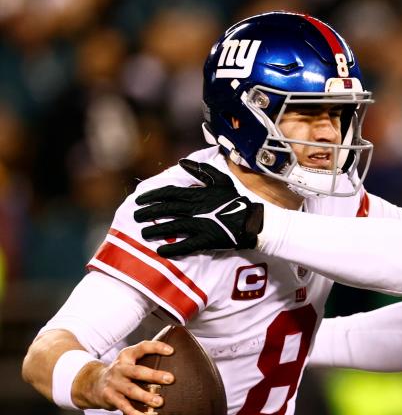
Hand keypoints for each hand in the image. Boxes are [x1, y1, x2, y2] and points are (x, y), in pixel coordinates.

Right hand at [77, 341, 174, 414]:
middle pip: (137, 371)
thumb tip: (181, 363)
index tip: (172, 351)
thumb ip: (148, 360)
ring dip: (146, 396)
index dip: (156, 347)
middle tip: (171, 379)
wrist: (93, 384)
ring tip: (160, 402)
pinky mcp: (109, 396)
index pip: (142, 348)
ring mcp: (114, 382)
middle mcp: (120, 367)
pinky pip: (123, 405)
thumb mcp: (131, 362)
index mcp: (127, 356)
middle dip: (154, 375)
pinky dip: (133, 412)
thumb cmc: (124, 373)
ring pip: (131, 390)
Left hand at [134, 159, 263, 256]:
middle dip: (148, 213)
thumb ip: (201, 171)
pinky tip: (161, 252)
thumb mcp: (221, 180)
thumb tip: (182, 162)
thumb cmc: (237, 200)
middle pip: (166, 209)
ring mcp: (200, 225)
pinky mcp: (206, 240)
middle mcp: (195, 209)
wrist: (253, 220)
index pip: (168, 193)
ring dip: (156, 231)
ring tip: (143, 234)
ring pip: (172, 226)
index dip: (152, 197)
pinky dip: (173, 249)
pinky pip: (186, 245)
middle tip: (136, 217)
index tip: (139, 201)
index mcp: (197, 195)